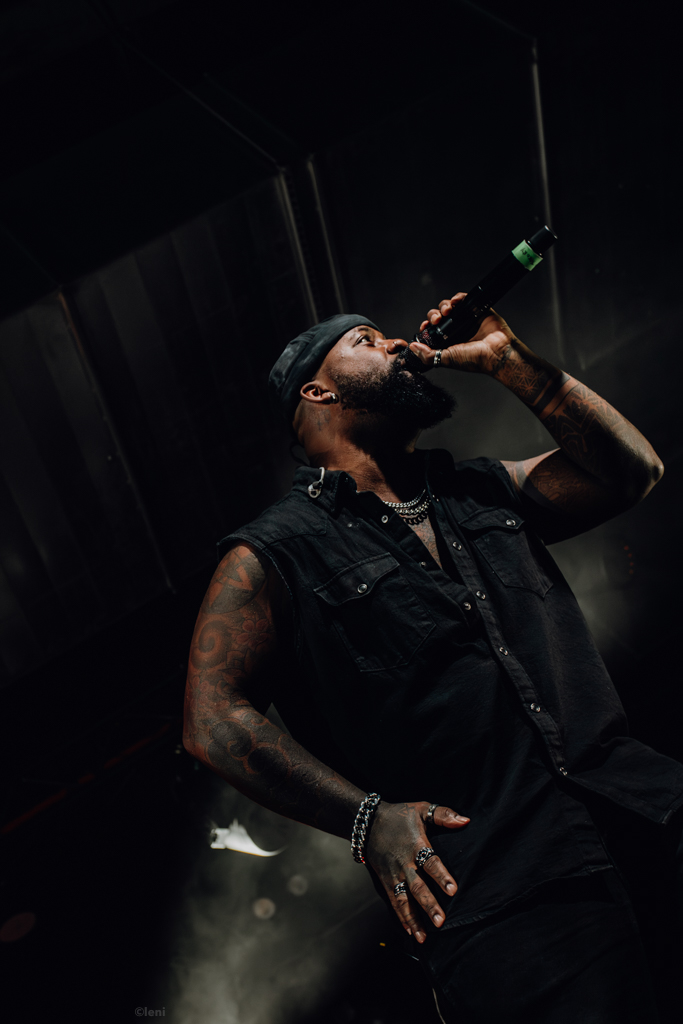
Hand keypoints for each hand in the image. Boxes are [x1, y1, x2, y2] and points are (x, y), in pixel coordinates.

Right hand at [365, 800, 469, 942]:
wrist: (367, 823)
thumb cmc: (399, 815)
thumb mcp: (421, 808)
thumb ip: (443, 815)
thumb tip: (465, 821)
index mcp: (415, 845)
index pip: (430, 862)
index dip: (441, 876)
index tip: (453, 890)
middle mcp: (404, 863)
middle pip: (417, 886)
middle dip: (428, 904)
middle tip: (440, 921)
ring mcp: (393, 875)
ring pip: (403, 900)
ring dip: (414, 918)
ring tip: (424, 937)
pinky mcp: (386, 882)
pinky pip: (394, 902)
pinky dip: (401, 918)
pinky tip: (411, 933)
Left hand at [409, 292, 515, 373]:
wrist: (496, 353)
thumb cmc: (474, 359)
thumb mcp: (445, 359)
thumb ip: (427, 355)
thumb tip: (412, 347)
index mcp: (448, 341)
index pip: (432, 330)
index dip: (426, 326)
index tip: (424, 327)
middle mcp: (456, 329)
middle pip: (438, 316)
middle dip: (434, 316)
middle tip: (437, 320)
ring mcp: (466, 319)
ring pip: (449, 306)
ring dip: (444, 306)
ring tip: (447, 311)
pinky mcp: (477, 310)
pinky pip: (464, 299)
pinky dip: (457, 297)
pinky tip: (454, 302)